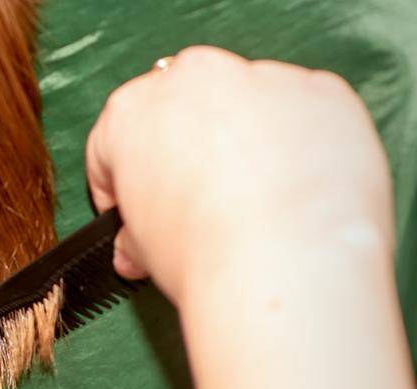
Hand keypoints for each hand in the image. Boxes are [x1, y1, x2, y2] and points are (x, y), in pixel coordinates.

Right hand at [85, 45, 392, 304]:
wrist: (288, 265)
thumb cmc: (204, 254)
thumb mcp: (146, 250)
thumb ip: (136, 236)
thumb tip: (135, 249)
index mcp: (132, 111)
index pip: (114, 142)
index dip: (122, 184)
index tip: (136, 210)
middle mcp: (194, 78)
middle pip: (183, 106)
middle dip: (187, 146)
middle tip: (201, 200)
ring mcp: (261, 77)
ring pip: (248, 102)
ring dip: (249, 138)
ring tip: (261, 197)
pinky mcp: (321, 92)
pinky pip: (304, 111)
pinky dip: (301, 142)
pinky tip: (301, 185)